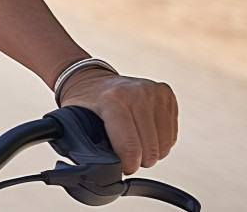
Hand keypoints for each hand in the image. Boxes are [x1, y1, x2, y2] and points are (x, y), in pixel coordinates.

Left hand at [58, 69, 178, 174]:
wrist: (92, 79)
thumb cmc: (85, 102)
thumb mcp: (75, 121)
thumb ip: (83, 145)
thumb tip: (94, 168)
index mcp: (112, 100)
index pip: (130, 145)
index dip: (128, 164)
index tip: (123, 167)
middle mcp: (136, 92)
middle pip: (150, 149)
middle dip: (139, 160)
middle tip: (127, 155)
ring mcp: (154, 91)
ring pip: (164, 144)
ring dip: (151, 152)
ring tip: (135, 143)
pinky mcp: (166, 94)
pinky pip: (171, 134)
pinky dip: (160, 141)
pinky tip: (145, 133)